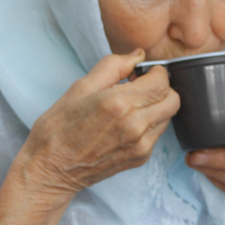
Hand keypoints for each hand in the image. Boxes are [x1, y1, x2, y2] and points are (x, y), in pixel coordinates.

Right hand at [13, 49, 180, 203]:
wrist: (51, 169)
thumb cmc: (59, 127)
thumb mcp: (81, 87)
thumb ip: (113, 66)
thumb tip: (137, 55)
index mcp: (120, 103)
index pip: (162, 81)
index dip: (155, 72)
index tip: (142, 73)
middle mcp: (136, 125)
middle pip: (173, 100)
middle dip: (161, 89)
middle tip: (141, 87)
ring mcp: (140, 145)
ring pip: (168, 117)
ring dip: (156, 107)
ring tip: (131, 106)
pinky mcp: (140, 158)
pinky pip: (157, 134)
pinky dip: (148, 125)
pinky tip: (126, 124)